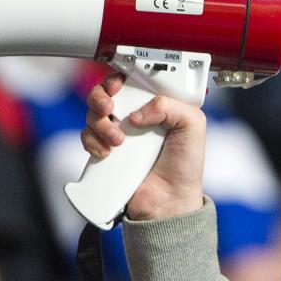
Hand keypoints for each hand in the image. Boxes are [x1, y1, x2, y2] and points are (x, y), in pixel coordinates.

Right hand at [80, 72, 205, 220]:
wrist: (169, 202)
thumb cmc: (185, 165)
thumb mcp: (192, 125)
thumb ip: (170, 105)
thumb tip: (137, 112)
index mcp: (155, 106)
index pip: (132, 81)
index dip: (120, 78)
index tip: (118, 84)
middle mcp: (135, 117)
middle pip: (106, 94)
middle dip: (101, 96)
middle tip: (109, 107)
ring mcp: (118, 134)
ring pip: (94, 115)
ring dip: (100, 123)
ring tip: (117, 140)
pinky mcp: (105, 152)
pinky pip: (87, 138)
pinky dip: (92, 142)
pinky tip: (107, 153)